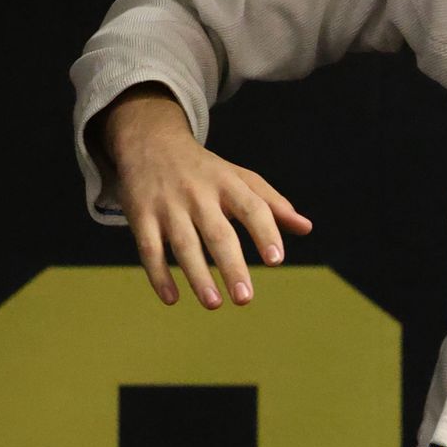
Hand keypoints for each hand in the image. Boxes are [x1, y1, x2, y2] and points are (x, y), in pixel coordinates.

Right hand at [97, 88, 312, 307]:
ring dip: (198, 276)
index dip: (265, 233)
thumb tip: (306, 228)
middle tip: (245, 299)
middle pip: (217, 233)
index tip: (276, 261)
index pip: (252, 208)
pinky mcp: (140, 215)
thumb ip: (272, 203)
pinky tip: (172, 299)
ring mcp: (168, 205)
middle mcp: (198, 194)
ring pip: (183, 244)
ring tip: (214, 304)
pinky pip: (149, 248)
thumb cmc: (205, 170)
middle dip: (231, 266)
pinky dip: (158, 275)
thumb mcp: (239, 177)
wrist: (150, 141)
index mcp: (227, 184)